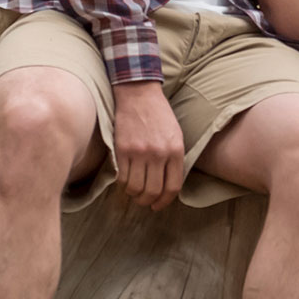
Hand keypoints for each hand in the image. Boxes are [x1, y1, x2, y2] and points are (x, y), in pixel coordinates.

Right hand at [112, 81, 185, 208]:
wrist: (138, 93)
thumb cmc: (159, 114)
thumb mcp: (176, 134)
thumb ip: (174, 159)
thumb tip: (168, 185)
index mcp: (176, 150)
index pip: (172, 187)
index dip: (165, 201)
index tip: (158, 205)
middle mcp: (158, 153)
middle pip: (153, 191)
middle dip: (148, 202)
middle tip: (145, 202)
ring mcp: (139, 152)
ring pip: (136, 188)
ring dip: (134, 195)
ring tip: (134, 193)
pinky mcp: (122, 149)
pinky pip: (122, 177)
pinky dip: (123, 185)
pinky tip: (124, 183)